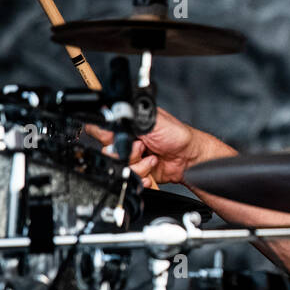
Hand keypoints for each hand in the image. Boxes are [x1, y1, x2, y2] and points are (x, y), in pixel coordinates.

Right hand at [84, 107, 204, 188]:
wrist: (189, 157)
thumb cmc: (176, 134)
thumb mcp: (154, 121)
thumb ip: (133, 117)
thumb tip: (117, 111)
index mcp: (126, 125)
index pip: (100, 130)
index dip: (107, 137)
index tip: (122, 139)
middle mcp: (126, 141)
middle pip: (108, 152)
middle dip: (128, 153)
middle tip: (142, 147)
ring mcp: (130, 157)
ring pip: (120, 167)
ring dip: (139, 165)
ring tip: (152, 158)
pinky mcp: (136, 171)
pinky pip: (130, 178)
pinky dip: (142, 177)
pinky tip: (152, 169)